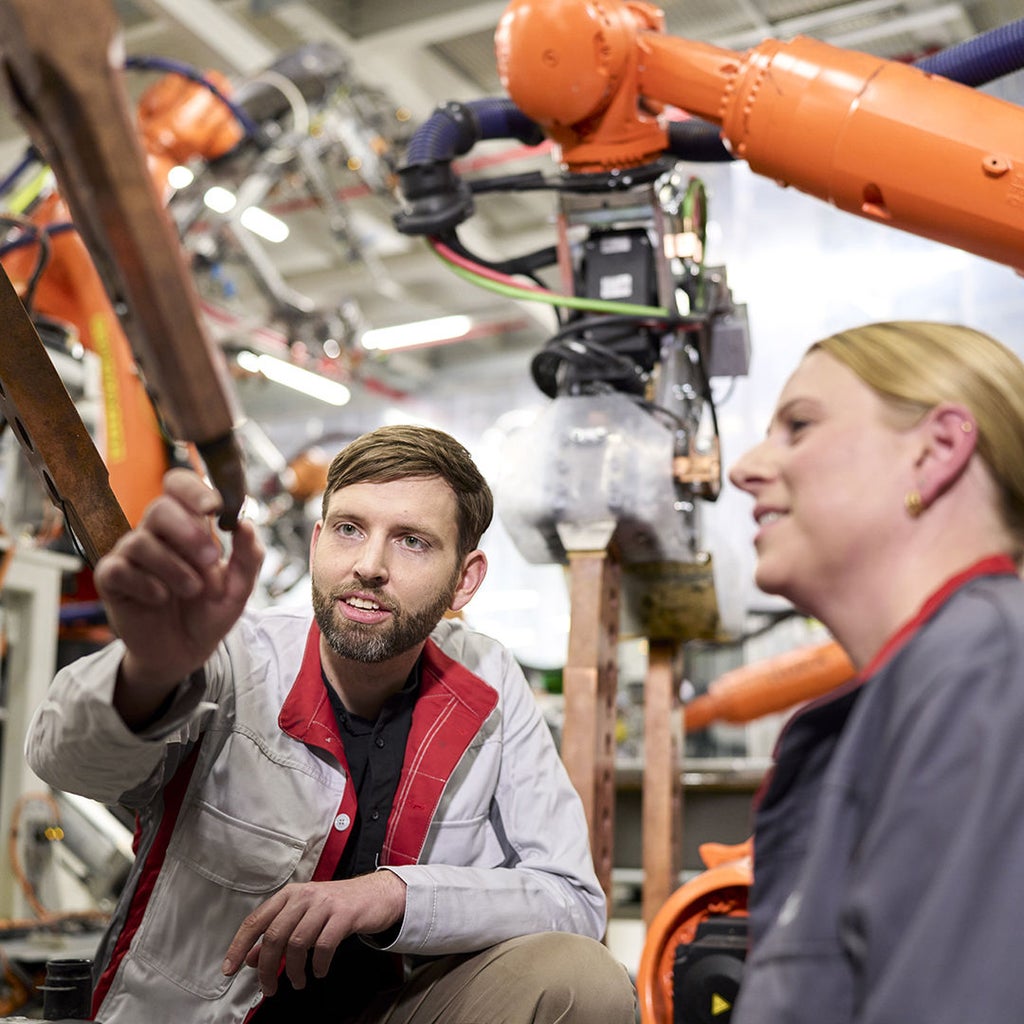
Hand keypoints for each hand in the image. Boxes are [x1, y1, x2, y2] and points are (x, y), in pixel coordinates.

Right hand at [95, 469, 263, 722]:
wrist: (185, 653)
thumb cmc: (208, 613)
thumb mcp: (239, 588)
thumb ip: (248, 557)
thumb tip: (246, 524)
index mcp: (187, 525)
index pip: (178, 485)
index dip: (193, 489)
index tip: (214, 507)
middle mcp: (155, 533)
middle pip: (159, 507)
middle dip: (189, 532)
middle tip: (212, 558)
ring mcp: (130, 555)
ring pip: (141, 541)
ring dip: (175, 567)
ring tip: (193, 590)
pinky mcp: (111, 579)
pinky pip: (119, 569)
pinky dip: (146, 585)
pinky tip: (161, 598)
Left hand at [222, 872, 406, 995]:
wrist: (375, 894)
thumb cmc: (337, 906)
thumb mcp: (303, 915)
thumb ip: (277, 933)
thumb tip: (251, 957)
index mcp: (289, 895)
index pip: (256, 920)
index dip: (239, 946)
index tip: (230, 969)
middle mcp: (304, 896)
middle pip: (274, 935)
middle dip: (268, 968)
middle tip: (269, 987)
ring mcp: (325, 903)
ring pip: (297, 943)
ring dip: (294, 970)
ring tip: (297, 981)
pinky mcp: (344, 914)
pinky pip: (323, 946)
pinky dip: (318, 965)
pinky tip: (320, 970)